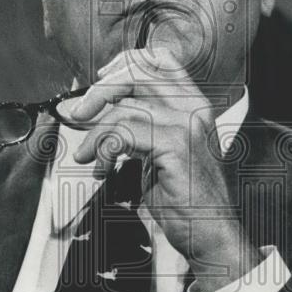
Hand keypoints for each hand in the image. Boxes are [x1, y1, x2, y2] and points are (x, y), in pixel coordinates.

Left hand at [69, 47, 258, 291]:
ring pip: (125, 106)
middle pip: (138, 72)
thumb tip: (91, 112)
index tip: (101, 79)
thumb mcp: (158, 153)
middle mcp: (194, 107)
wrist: (212, 233)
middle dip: (99, 90)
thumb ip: (137, 127)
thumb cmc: (185, 198)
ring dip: (95, 132)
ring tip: (88, 156)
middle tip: (79, 115)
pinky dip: (104, 149)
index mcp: (193, 104)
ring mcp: (187, 125)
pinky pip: (124, 133)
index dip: (126, 62)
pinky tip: (102, 168)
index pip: (160, 59)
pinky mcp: (176, 146)